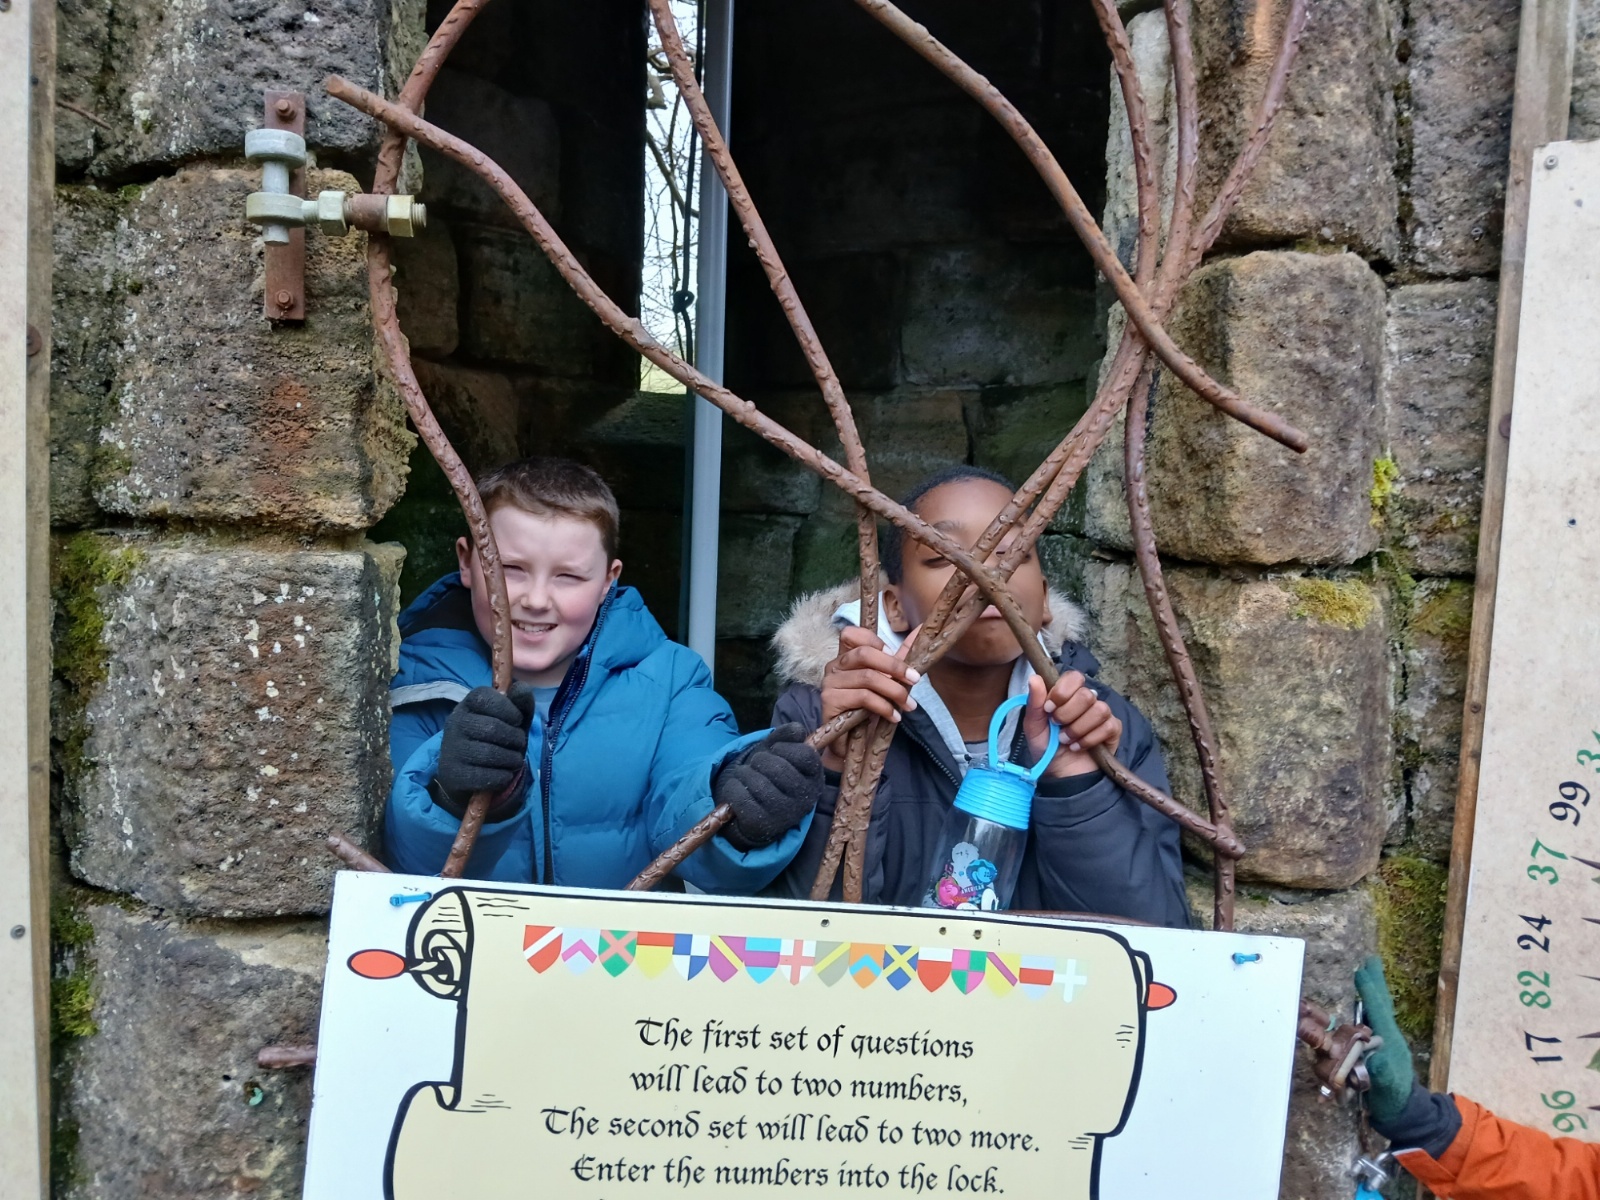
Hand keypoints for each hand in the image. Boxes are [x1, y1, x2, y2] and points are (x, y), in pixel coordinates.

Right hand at [435, 683, 536, 805]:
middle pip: (492, 728)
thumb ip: (520, 703)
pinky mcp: (453, 773)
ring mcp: (451, 748)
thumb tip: (521, 688)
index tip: (517, 720)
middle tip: (519, 744)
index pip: (484, 697)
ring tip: (515, 760)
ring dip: (512, 759)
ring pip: (490, 754)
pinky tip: (505, 774)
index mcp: (467, 704)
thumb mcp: (510, 718)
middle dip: (516, 738)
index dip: (508, 709)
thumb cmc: (494, 739)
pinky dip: (503, 777)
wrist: (466, 773)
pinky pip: (485, 777)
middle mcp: (455, 723)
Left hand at [715, 724, 823, 850]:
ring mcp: (785, 815)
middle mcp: (805, 799)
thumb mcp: (778, 750)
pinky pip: (740, 797)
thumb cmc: (768, 773)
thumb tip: (797, 730)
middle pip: (778, 768)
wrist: (753, 808)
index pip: (805, 755)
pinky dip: (733, 788)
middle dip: (759, 760)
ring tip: (745, 777)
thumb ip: (787, 735)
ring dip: (743, 774)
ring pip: (757, 782)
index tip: (775, 750)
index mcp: (814, 778)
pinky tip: (738, 791)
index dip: (784, 748)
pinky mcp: (762, 825)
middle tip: (756, 765)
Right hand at [818, 625, 919, 770]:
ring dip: (895, 691)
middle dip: (895, 666)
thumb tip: (920, 630)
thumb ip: (901, 657)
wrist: (851, 745)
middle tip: (915, 680)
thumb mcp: (887, 681)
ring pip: (868, 677)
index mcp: (845, 657)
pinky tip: (894, 717)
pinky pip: (862, 697)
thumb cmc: (867, 711)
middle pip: (864, 653)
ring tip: (909, 705)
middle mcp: (833, 666)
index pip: (852, 634)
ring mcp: (829, 683)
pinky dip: (884, 706)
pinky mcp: (830, 701)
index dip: (875, 641)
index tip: (895, 655)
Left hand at [1023, 673, 1120, 778]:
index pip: (1074, 677)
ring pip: (1099, 710)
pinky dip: (1089, 740)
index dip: (1062, 692)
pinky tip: (1079, 747)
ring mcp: (1102, 714)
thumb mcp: (1033, 726)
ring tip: (1066, 740)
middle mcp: (1087, 701)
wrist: (1060, 773)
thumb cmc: (1046, 746)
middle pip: (1086, 694)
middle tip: (1057, 726)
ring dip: (1078, 729)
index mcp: (1067, 694)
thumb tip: (1034, 678)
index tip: (1049, 709)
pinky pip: (1108, 726)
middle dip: (1067, 714)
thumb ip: (1034, 702)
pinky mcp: (1113, 730)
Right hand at [1354, 955, 1415, 1126]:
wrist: (1403, 1115)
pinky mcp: (1367, 1054)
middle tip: (1370, 962)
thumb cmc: (1396, 1099)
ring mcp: (1375, 1046)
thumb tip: (1373, 1055)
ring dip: (1369, 996)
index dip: (1370, 989)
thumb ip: (1382, 1071)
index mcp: (1389, 1041)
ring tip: (1366, 976)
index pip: (1379, 1010)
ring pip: (1368, 1015)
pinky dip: (1361, 1015)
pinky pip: (1361, 1030)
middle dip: (1373, 984)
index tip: (1363, 968)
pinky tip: (1357, 1011)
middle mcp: (1382, 1039)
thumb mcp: (1390, 1086)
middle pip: (1377, 1006)